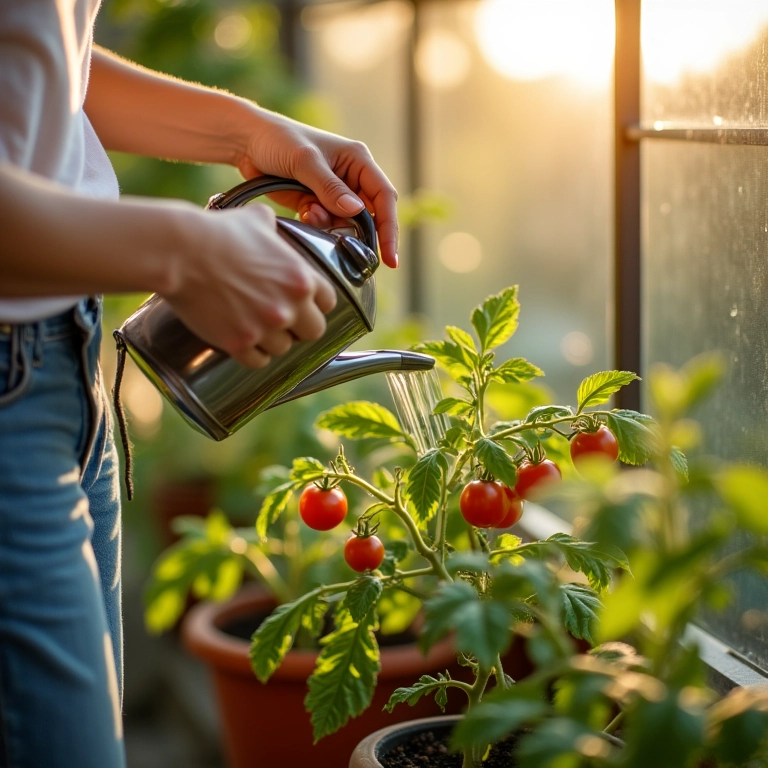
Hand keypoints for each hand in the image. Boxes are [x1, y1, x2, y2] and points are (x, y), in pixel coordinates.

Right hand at [164, 202, 336, 367]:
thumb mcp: (256, 220)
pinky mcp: (238, 343)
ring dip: (273, 340)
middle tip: (283, 318)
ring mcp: (264, 328)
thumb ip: (273, 228)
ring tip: (257, 325)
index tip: (304, 303)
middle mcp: (289, 308)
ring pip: (284, 349)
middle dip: (300, 326)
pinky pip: (258, 361)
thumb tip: (270, 224)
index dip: (316, 303)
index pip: (329, 302)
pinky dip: (252, 353)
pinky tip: (245, 341)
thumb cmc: (217, 232)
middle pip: (314, 332)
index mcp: (301, 279)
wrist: (180, 252)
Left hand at [234, 107, 398, 268]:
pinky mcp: (316, 203)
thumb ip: (330, 188)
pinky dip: (317, 224)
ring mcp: (333, 192)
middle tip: (353, 253)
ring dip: (331, 227)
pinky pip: (326, 224)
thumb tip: (356, 211)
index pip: (384, 197)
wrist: (247, 141)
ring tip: (310, 213)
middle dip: (359, 233)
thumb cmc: (279, 140)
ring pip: (345, 223)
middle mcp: (351, 177)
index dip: (389, 228)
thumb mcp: (306, 161)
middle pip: (369, 215)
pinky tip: (303, 211)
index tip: (389, 257)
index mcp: (358, 161)